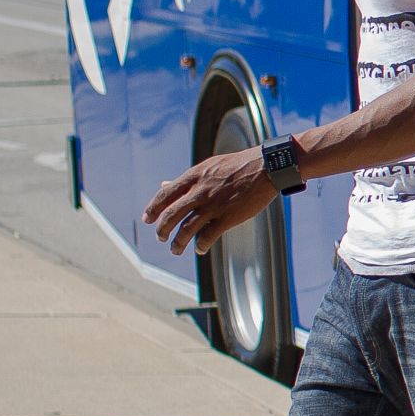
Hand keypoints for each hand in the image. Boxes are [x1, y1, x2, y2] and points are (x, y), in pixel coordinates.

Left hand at [143, 147, 274, 257]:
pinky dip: (201, 245)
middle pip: (171, 215)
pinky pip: (208, 236)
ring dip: (178, 243)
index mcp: (194, 177)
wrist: (267, 166)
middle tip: (161, 237)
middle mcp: (200, 192)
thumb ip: (186, 180)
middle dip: (162, 230)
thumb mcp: (207, 167)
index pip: (164, 195)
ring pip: (186, 229)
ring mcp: (214, 205)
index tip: (148, 220)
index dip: (153, 209)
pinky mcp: (228, 217)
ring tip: (175, 250)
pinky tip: (199, 249)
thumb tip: (163, 184)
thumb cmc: (238, 165)